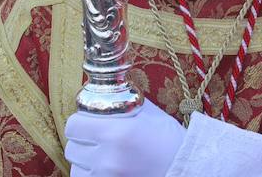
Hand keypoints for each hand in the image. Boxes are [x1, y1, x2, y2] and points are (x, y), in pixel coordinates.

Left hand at [65, 100, 184, 176]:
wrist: (188, 169)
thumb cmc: (169, 140)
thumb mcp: (147, 114)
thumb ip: (121, 104)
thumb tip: (101, 93)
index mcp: (115, 133)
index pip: (73, 126)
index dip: (81, 122)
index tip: (88, 123)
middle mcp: (107, 158)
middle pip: (72, 147)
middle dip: (84, 141)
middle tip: (98, 139)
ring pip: (76, 167)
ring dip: (86, 161)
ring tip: (104, 156)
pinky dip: (91, 174)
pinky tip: (106, 169)